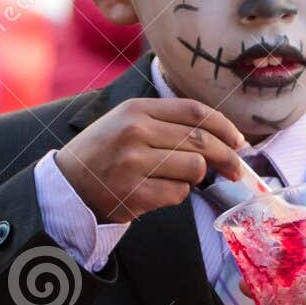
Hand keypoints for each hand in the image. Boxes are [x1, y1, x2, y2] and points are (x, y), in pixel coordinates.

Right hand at [55, 97, 246, 223]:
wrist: (67, 186)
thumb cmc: (103, 153)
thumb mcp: (126, 122)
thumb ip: (166, 122)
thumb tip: (221, 135)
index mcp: (136, 109)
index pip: (194, 111)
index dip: (224, 126)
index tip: (238, 140)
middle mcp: (135, 132)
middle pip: (201, 141)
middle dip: (227, 156)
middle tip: (236, 168)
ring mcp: (133, 164)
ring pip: (194, 168)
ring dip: (197, 177)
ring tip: (183, 179)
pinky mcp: (134, 193)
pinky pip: (178, 194)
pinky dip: (177, 195)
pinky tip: (161, 192)